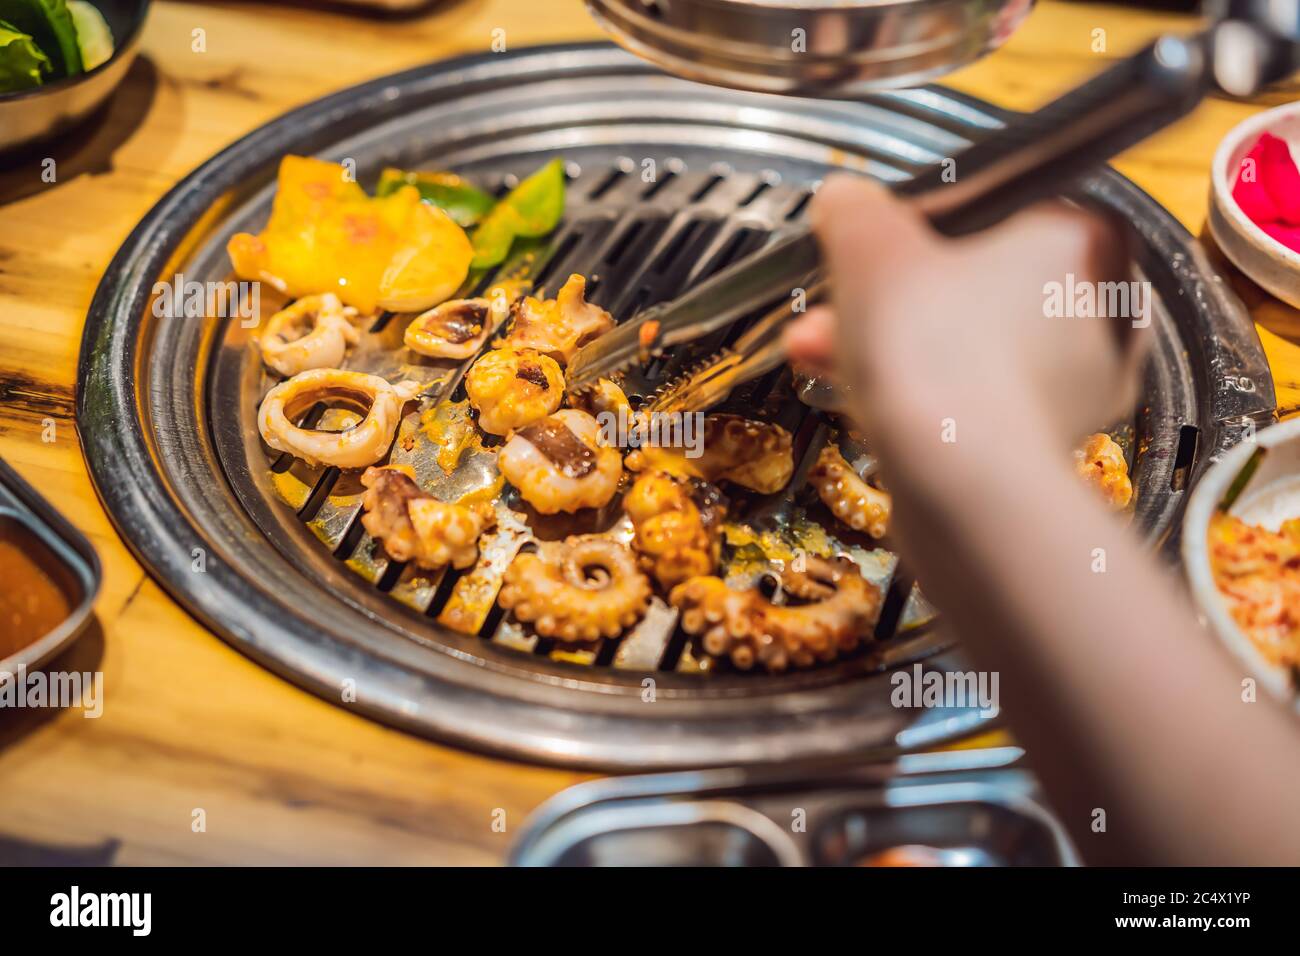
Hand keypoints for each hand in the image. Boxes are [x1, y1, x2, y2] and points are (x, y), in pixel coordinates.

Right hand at [785, 175, 1147, 473]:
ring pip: (967, 343)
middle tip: (832, 307)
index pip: (996, 207)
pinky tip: (864, 402)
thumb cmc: (932, 345)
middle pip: (973, 282)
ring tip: (820, 354)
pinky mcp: (1052, 442)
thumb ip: (855, 207)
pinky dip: (923, 396)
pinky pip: (976, 397)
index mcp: (1086, 235)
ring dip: (890, 346)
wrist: (966, 485)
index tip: (867, 253)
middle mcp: (1104, 305)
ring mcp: (1084, 382)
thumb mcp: (870, 245)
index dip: (918, 230)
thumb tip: (846, 199)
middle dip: (888, 297)